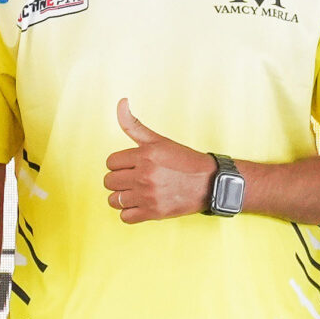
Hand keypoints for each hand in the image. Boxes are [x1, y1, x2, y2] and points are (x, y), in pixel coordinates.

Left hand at [103, 100, 212, 221]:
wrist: (209, 183)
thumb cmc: (183, 161)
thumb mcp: (158, 140)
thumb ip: (133, 124)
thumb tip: (121, 101)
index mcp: (145, 155)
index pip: (110, 162)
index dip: (121, 164)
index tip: (133, 165)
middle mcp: (145, 175)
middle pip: (109, 181)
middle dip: (120, 180)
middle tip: (136, 179)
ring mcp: (148, 195)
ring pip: (113, 200)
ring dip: (122, 197)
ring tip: (137, 192)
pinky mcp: (153, 213)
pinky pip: (125, 217)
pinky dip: (130, 213)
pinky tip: (141, 205)